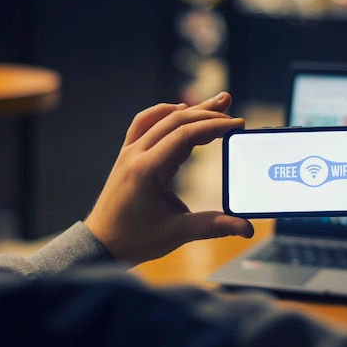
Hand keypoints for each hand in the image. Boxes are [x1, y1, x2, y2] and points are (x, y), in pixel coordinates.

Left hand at [84, 92, 253, 264]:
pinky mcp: (128, 155)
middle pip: (175, 120)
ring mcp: (129, 152)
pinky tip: (180, 111)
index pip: (185, 135)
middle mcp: (135, 155)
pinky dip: (164, 114)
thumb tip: (245, 228)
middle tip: (231, 108)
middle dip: (207, 113)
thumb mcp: (177, 232)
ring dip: (188, 109)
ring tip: (213, 103)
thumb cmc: (135, 239)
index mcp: (147, 170)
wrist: (102, 244)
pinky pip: (144, 123)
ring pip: (160, 118)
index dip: (214, 126)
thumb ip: (214, 226)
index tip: (236, 125)